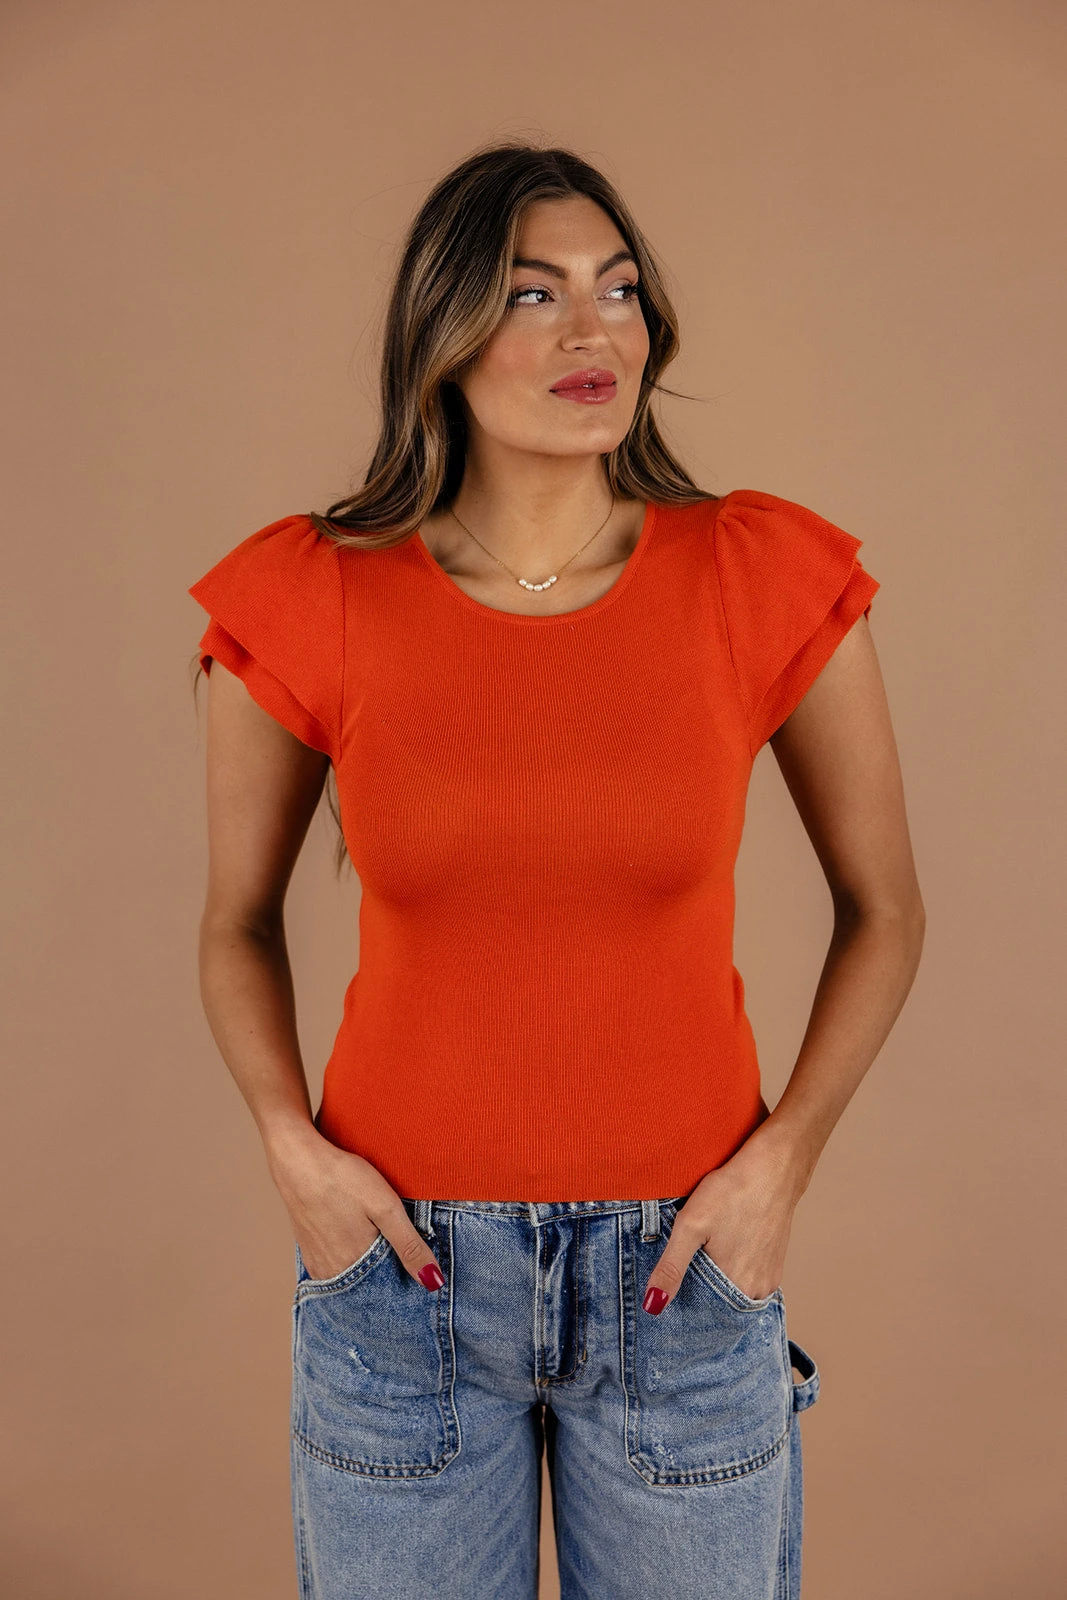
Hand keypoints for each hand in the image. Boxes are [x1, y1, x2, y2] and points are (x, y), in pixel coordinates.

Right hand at [266, 1124, 445, 1292]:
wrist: (298, 1159)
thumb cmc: (342, 1178)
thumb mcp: (386, 1208)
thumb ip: (409, 1245)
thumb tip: (432, 1282)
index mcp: (354, 1266)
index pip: (389, 1288)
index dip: (405, 1273)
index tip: (418, 1261)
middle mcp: (332, 1271)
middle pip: (369, 1283)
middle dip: (387, 1272)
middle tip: (397, 1244)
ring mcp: (317, 1261)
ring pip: (351, 1275)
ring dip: (367, 1266)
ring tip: (379, 1240)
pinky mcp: (307, 1249)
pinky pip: (334, 1265)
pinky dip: (349, 1259)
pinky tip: (355, 1238)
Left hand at [642, 1133, 803, 1313]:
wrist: (774, 1167)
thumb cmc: (732, 1191)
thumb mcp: (691, 1225)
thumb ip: (671, 1267)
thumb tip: (652, 1305)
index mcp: (737, 1286)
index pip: (701, 1310)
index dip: (683, 1296)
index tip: (670, 1279)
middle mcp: (757, 1290)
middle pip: (719, 1301)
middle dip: (699, 1288)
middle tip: (689, 1256)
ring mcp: (770, 1277)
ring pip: (734, 1288)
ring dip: (717, 1278)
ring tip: (706, 1250)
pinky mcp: (776, 1263)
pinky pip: (748, 1277)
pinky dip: (733, 1268)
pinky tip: (724, 1245)